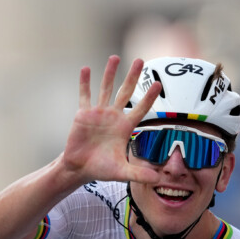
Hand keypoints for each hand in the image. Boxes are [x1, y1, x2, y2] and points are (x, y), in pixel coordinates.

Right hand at [62, 55, 161, 184]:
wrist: (80, 168)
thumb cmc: (102, 169)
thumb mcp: (122, 173)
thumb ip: (139, 174)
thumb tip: (158, 181)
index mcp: (125, 127)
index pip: (140, 109)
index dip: (149, 97)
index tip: (158, 84)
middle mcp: (113, 116)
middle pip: (125, 92)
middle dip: (132, 77)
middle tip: (140, 60)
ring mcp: (98, 113)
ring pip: (106, 89)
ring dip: (110, 73)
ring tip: (115, 57)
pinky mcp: (83, 114)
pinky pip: (85, 95)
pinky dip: (85, 83)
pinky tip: (86, 69)